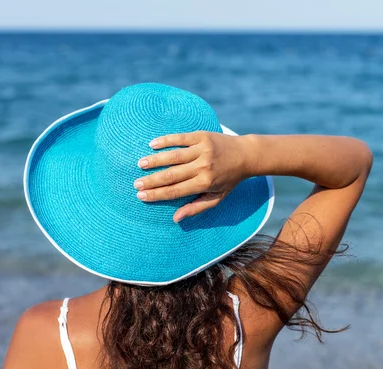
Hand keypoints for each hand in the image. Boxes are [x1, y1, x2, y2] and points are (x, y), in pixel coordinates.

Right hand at [133, 130, 249, 222]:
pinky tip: (152, 145)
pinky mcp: (202, 136)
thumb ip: (196, 208)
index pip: (176, 191)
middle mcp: (203, 166)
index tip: (141, 195)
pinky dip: (165, 140)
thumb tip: (176, 218)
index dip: (157, 194)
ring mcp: (202, 149)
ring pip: (174, 156)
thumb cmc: (229, 180)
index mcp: (205, 183)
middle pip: (172, 174)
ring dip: (155, 160)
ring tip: (141, 164)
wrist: (245, 155)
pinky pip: (180, 138)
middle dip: (152, 180)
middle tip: (136, 183)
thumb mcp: (217, 197)